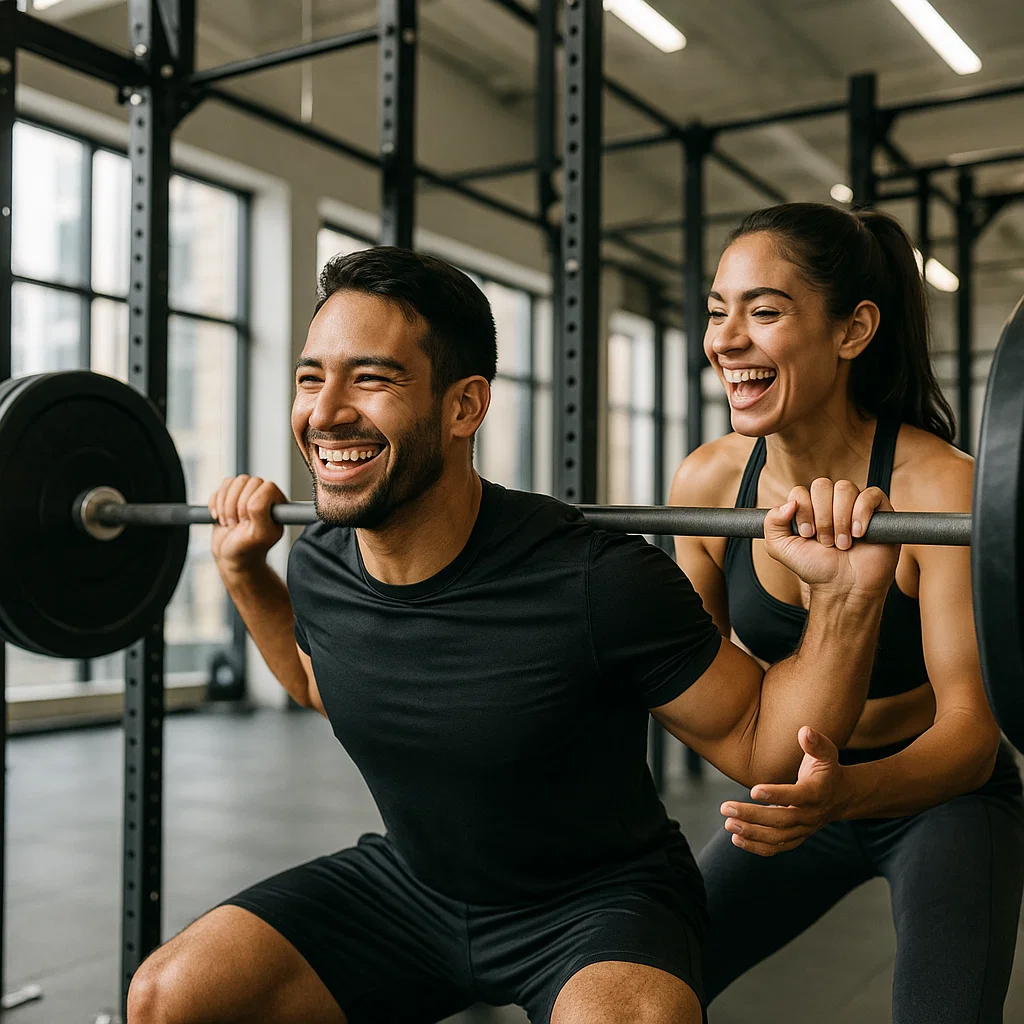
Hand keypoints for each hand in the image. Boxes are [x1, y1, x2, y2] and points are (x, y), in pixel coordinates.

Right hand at [209, 475, 285, 572]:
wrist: (231, 557)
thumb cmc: (248, 549)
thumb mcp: (259, 534)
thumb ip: (260, 512)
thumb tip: (254, 496)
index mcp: (277, 504)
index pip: (265, 486)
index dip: (252, 502)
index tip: (248, 520)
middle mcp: (262, 496)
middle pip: (245, 481)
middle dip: (235, 505)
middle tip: (237, 524)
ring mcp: (245, 495)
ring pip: (232, 483)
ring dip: (224, 505)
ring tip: (229, 522)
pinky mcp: (229, 497)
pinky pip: (219, 489)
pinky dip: (214, 505)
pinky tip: (219, 518)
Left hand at [721, 726, 843, 856]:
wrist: (839, 797)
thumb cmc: (826, 770)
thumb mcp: (826, 754)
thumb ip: (816, 743)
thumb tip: (805, 731)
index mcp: (817, 793)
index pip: (797, 796)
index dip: (776, 795)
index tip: (753, 790)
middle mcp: (810, 815)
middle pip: (781, 820)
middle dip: (752, 815)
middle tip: (726, 808)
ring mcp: (802, 830)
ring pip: (777, 837)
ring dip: (751, 833)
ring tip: (728, 824)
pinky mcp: (795, 838)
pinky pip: (776, 847)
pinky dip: (756, 847)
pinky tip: (736, 838)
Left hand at [763, 478, 898, 597]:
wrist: (844, 588)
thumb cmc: (815, 568)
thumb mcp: (781, 548)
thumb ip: (772, 523)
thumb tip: (789, 502)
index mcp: (808, 508)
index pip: (800, 491)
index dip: (803, 511)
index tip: (807, 535)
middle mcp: (831, 503)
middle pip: (822, 485)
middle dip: (821, 517)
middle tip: (825, 542)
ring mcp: (855, 505)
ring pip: (845, 488)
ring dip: (840, 519)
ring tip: (842, 543)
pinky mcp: (879, 511)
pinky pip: (870, 494)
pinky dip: (862, 513)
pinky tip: (858, 533)